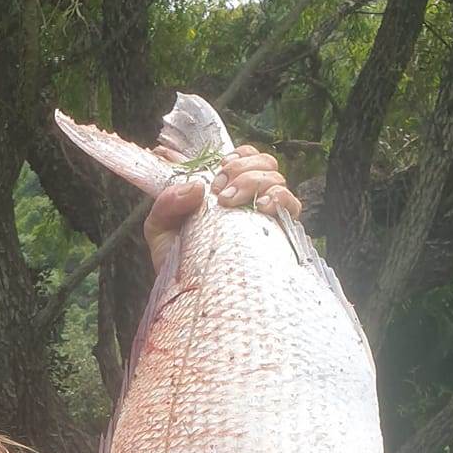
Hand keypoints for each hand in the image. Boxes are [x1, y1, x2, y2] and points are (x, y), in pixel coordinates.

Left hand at [143, 143, 301, 271]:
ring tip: (230, 202)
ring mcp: (264, 215)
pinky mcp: (279, 233)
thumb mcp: (160, 228)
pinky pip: (292, 204)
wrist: (190, 296)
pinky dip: (279, 197)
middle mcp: (248, 199)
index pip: (243, 157)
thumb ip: (168, 202)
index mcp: (224, 191)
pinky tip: (261, 208)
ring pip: (276, 177)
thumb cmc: (178, 260)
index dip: (237, 155)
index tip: (219, 168)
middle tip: (220, 191)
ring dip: (253, 181)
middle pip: (263, 162)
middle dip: (241, 167)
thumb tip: (198, 187)